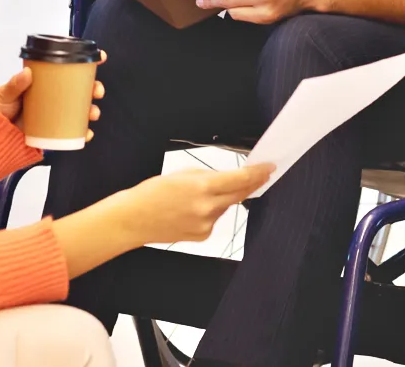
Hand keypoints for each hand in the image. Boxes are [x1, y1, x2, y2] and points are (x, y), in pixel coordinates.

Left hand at [0, 55, 106, 139]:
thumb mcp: (5, 93)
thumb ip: (15, 84)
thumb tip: (27, 74)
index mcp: (46, 82)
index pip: (70, 69)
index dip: (88, 62)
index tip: (101, 57)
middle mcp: (54, 96)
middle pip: (81, 89)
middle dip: (95, 88)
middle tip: (97, 90)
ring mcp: (55, 113)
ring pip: (81, 109)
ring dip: (92, 110)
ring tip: (93, 113)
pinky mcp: (54, 130)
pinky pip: (73, 132)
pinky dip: (83, 133)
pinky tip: (87, 133)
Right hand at [123, 164, 274, 244]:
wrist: (135, 219)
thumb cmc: (154, 192)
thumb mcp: (182, 174)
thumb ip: (208, 176)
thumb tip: (227, 178)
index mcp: (203, 187)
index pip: (241, 180)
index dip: (258, 173)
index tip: (269, 167)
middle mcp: (209, 207)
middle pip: (241, 194)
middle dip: (252, 184)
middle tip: (262, 174)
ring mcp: (207, 225)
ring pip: (225, 206)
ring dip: (223, 197)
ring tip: (199, 193)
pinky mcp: (203, 236)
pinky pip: (214, 218)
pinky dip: (210, 210)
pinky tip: (191, 209)